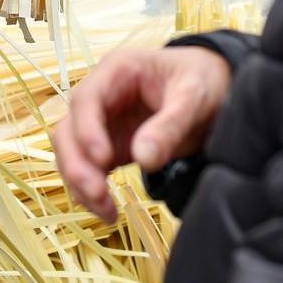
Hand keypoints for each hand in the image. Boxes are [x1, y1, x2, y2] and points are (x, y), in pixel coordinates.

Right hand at [52, 46, 230, 223]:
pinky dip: (90, 191)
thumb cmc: (202, 80)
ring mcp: (102, 122)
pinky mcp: (109, 146)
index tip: (102, 159)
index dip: (87, 130)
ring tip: (107, 211)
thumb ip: (169, 125)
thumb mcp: (193, 98)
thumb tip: (144, 158)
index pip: (86, 99)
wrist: (213, 87)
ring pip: (71, 152)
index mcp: (116, 70)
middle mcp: (101, 95)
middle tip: (98, 194)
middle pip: (69, 129)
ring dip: (80, 182)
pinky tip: (108, 211)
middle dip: (77, 164)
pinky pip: (87, 169)